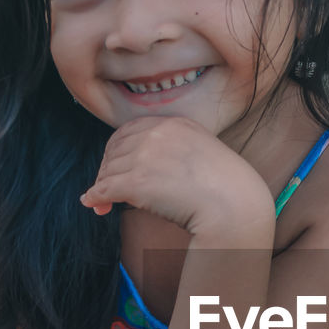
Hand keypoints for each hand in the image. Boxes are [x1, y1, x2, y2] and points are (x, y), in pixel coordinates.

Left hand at [80, 117, 273, 237]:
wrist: (234, 205)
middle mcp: (157, 134)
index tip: (115, 165)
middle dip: (107, 169)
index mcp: (174, 123)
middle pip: (115, 149)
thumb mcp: (203, 152)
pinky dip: (95, 197)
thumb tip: (152, 169)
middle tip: (106, 187)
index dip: (117, 150)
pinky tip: (94, 204)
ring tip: (101, 202)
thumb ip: (177, 151)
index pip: (130, 130)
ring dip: (102, 187)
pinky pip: (105, 188)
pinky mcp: (137, 181)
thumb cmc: (227, 188)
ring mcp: (145, 156)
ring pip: (109, 170)